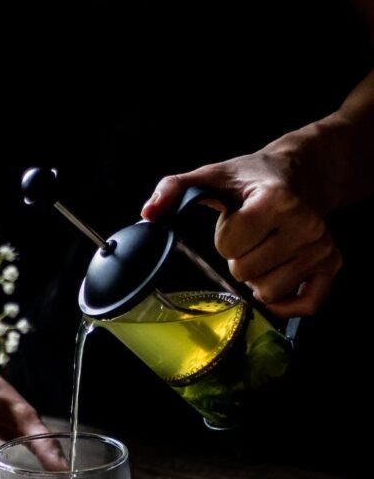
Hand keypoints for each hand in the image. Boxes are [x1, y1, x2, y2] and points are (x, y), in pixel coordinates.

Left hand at [140, 150, 341, 316]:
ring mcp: (320, 247)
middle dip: (239, 259)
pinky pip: (305, 305)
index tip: (235, 221)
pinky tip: (279, 279)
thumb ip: (174, 189)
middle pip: (246, 273)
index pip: (229, 246)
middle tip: (251, 238)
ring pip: (269, 293)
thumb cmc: (251, 179)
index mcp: (275, 201)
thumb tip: (148, 213)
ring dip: (258, 279)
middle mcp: (305, 225)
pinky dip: (287, 303)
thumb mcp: (212, 176)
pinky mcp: (331, 264)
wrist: (298, 173)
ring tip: (264, 250)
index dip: (225, 238)